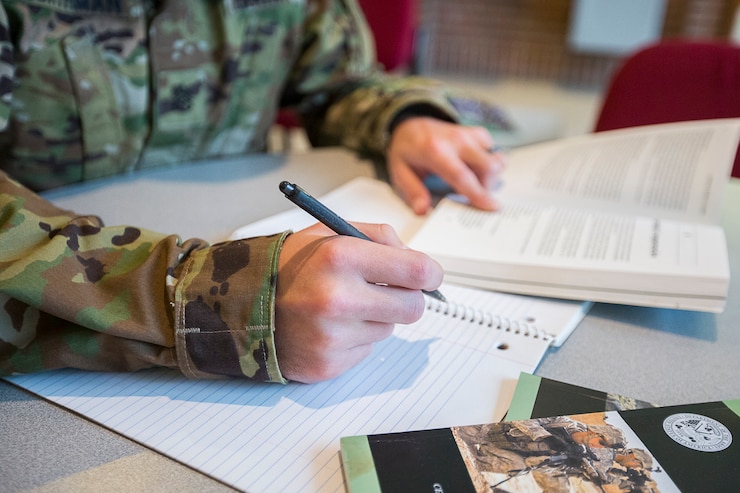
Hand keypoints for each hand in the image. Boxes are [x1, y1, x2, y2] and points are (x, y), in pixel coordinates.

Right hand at [274, 221, 443, 382]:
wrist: (243, 304)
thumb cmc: (290, 266)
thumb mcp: (329, 233)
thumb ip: (378, 237)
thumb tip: (420, 264)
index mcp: (341, 256)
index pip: (416, 272)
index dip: (430, 274)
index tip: (429, 275)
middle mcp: (338, 298)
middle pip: (413, 308)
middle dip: (407, 298)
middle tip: (388, 291)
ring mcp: (332, 336)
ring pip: (390, 329)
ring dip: (376, 317)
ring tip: (343, 306)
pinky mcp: (328, 363)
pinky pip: (367, 350)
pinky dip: (357, 338)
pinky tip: (331, 326)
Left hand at [386, 117, 505, 213]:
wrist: (410, 125)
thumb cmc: (407, 149)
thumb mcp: (400, 172)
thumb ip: (412, 191)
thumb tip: (422, 209)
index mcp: (435, 151)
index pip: (462, 176)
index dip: (478, 193)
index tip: (491, 207)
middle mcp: (456, 140)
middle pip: (488, 166)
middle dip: (487, 187)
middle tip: (473, 196)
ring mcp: (468, 134)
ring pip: (495, 158)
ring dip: (489, 175)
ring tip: (472, 182)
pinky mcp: (475, 133)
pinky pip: (493, 150)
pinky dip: (489, 162)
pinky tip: (474, 168)